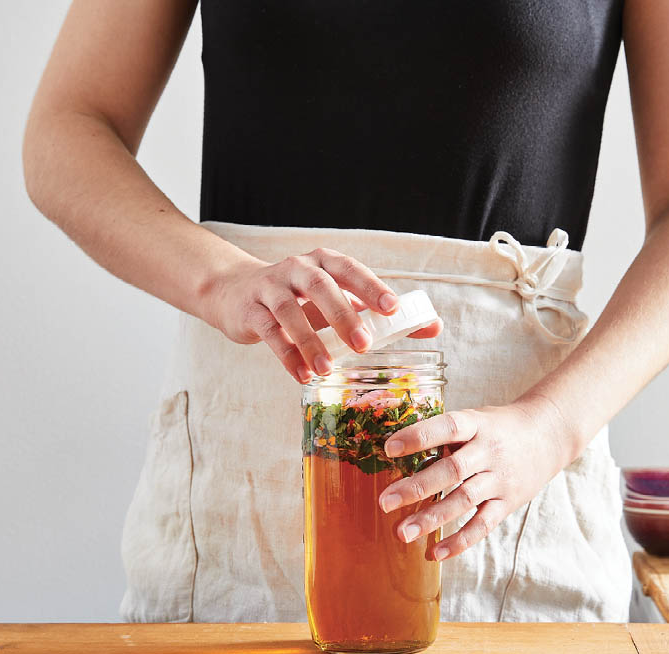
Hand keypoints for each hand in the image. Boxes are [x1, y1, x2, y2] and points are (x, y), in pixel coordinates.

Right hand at [206, 247, 442, 382]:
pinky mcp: (250, 311)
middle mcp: (296, 268)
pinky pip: (268, 333)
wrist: (235, 294)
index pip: (350, 269)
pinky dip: (286, 355)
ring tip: (327, 369)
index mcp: (324, 262)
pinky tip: (302, 375)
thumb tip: (433, 328)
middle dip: (344, 314)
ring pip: (290, 310)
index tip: (392, 309)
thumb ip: (376, 314)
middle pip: (321, 285)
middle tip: (364, 344)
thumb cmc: (298, 299)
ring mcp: (270, 288)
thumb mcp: (335, 300)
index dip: (371, 286)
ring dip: (310, 340)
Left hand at [378, 396, 571, 560]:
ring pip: (463, 500)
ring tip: (402, 533)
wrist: (548, 435)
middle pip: (451, 470)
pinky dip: (459, 541)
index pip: (447, 427)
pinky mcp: (508, 502)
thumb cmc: (498, 427)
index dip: (419, 437)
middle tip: (385, 502)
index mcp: (477, 424)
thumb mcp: (475, 418)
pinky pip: (483, 525)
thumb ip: (445, 434)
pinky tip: (435, 553)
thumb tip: (397, 449)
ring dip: (431, 519)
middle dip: (416, 487)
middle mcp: (489, 451)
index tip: (389, 448)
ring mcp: (500, 479)